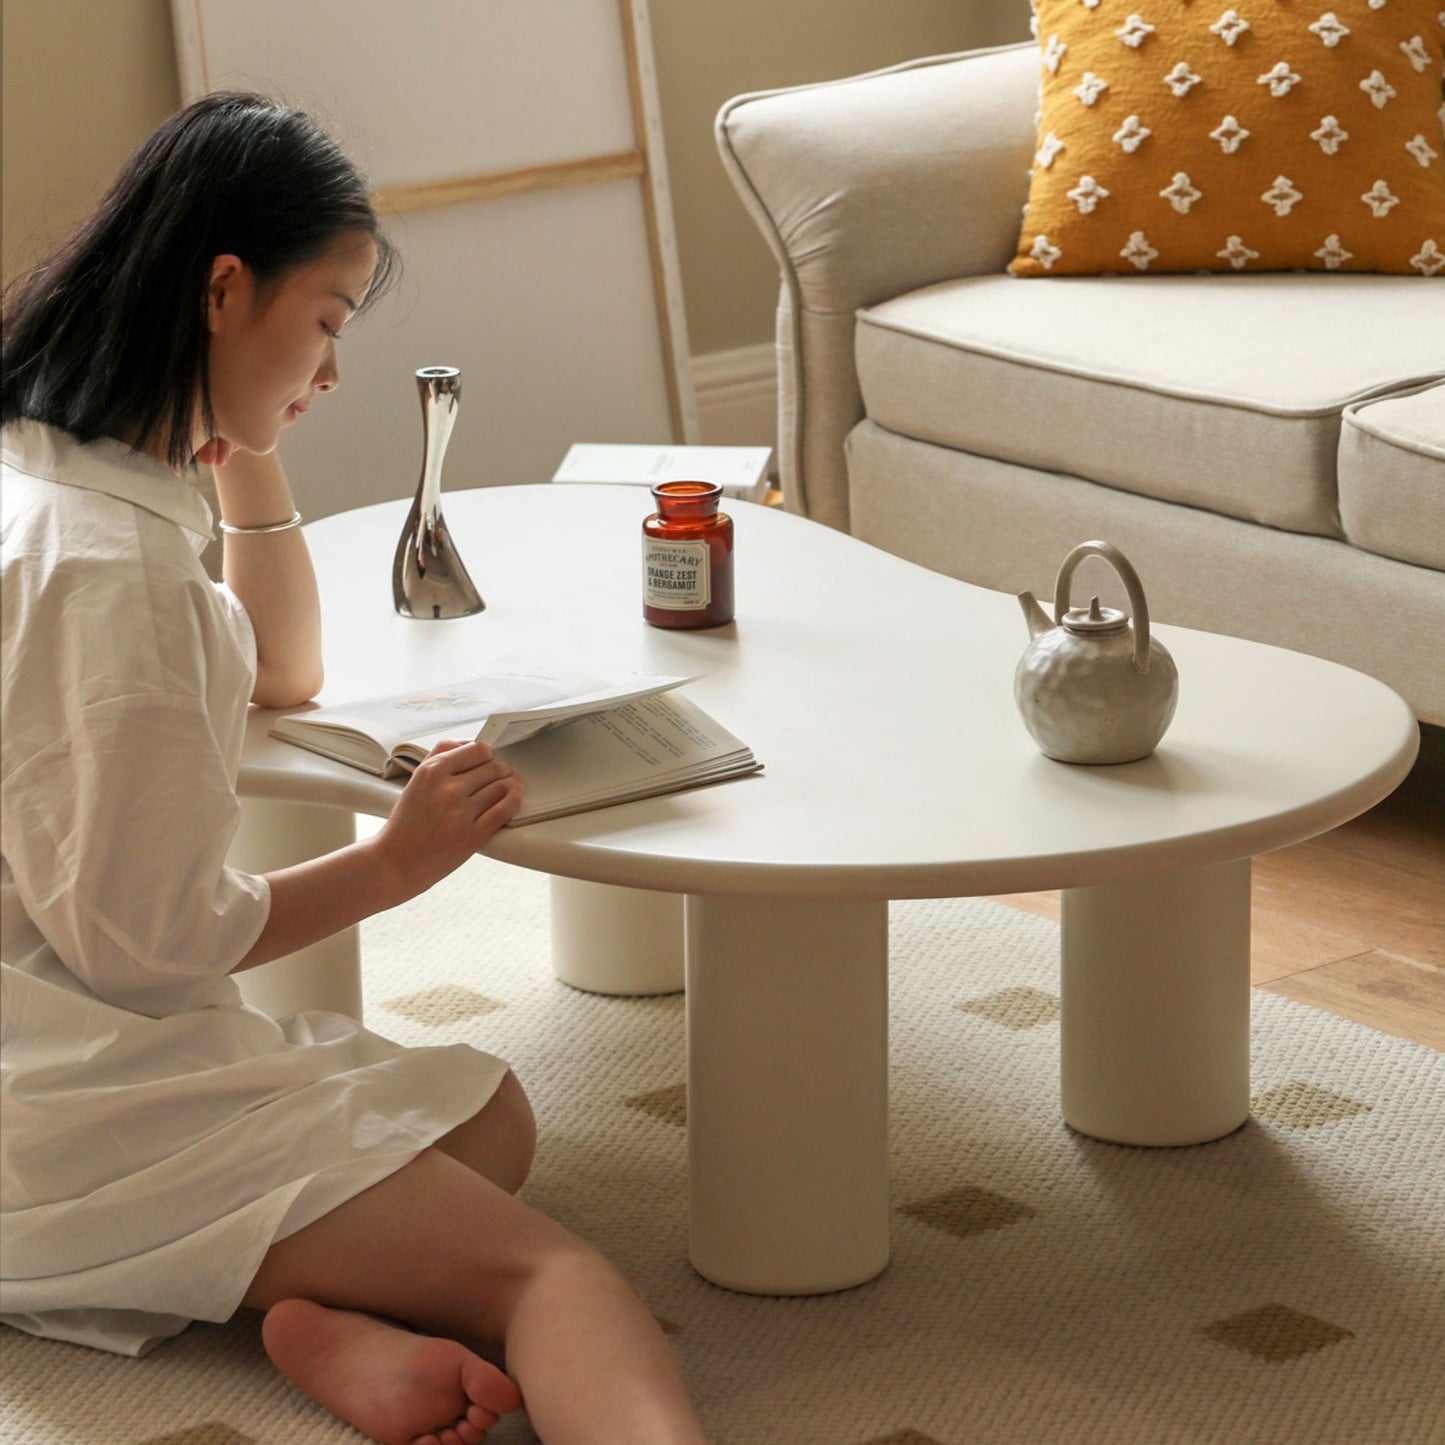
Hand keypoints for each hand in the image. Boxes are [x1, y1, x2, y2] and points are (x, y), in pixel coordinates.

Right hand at [374, 739, 524, 897]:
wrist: (395, 862)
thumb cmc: (406, 823)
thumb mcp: (415, 781)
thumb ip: (439, 757)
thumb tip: (467, 744)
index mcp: (432, 772)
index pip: (478, 749)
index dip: (488, 755)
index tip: (489, 761)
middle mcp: (447, 789)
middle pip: (494, 767)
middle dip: (501, 770)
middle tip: (502, 776)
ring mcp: (461, 813)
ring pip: (502, 786)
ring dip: (511, 784)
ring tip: (512, 786)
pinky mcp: (472, 835)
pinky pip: (504, 810)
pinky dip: (515, 801)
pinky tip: (515, 798)